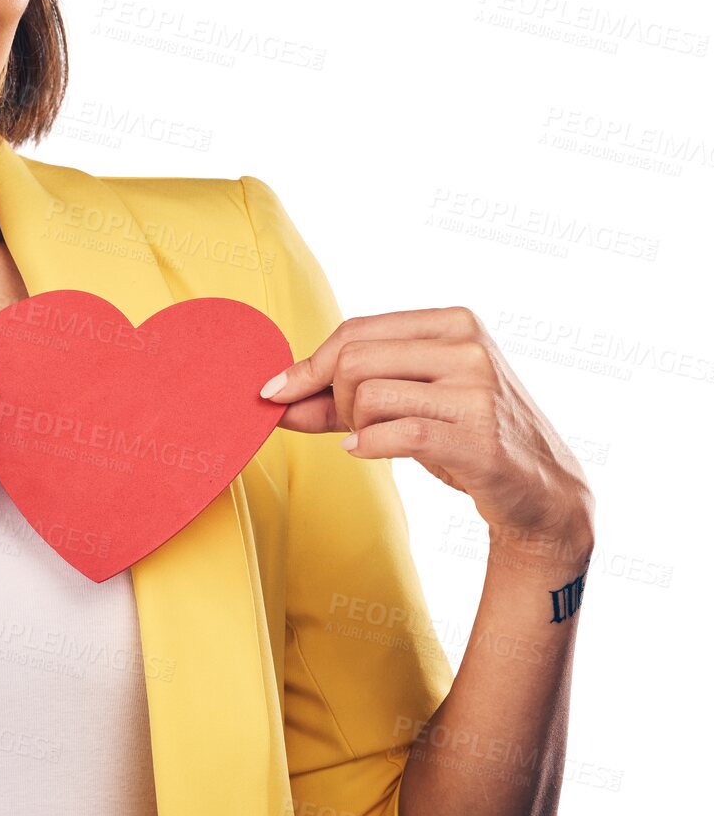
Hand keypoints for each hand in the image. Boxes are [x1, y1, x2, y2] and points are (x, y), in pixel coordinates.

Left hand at [258, 306, 594, 567]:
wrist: (541, 492)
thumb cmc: (465, 437)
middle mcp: (468, 347)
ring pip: (368, 396)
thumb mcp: (408, 403)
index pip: (355, 331)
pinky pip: (395, 433)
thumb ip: (339, 398)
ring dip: (356, 426)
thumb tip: (273, 398)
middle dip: (335, 400)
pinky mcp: (479, 436)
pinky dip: (367, 445)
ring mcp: (477, 390)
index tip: (275, 391)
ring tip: (379, 439)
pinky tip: (366, 449)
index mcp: (452, 323)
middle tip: (353, 424)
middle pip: (353, 360)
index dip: (309, 365)